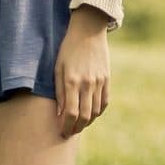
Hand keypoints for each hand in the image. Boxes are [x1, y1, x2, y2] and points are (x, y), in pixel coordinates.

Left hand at [55, 6, 111, 138]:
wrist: (88, 31)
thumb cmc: (67, 49)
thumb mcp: (57, 68)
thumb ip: (58, 92)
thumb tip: (59, 114)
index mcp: (71, 81)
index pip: (70, 113)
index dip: (66, 126)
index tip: (62, 133)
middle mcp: (87, 83)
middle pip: (84, 116)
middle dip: (76, 128)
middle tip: (70, 133)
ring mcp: (99, 82)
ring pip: (95, 111)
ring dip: (87, 122)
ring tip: (79, 124)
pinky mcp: (107, 80)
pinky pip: (104, 102)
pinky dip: (97, 112)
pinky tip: (90, 114)